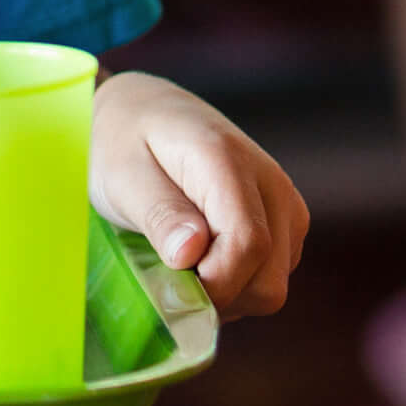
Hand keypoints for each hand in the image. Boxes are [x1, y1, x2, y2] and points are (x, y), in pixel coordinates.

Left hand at [90, 72, 307, 320]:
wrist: (142, 110)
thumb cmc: (122, 141)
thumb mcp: (122, 173)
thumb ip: (159, 213)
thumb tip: (189, 255)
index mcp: (230, 162)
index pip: (248, 245)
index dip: (212, 284)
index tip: (168, 289)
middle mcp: (272, 184)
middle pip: (268, 280)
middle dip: (217, 295)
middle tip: (167, 278)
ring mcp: (283, 206)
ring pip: (271, 286)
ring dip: (225, 293)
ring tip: (178, 264)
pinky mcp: (283, 223)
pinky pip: (268, 277)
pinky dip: (234, 284)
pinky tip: (198, 261)